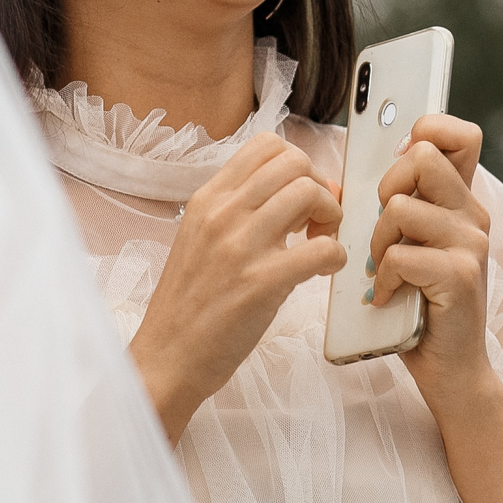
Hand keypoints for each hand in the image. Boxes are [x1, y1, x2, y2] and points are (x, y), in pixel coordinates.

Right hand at [131, 132, 344, 441]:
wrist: (167, 357)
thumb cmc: (189, 304)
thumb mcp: (201, 239)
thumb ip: (240, 212)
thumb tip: (300, 192)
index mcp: (207, 199)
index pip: (266, 145)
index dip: (298, 165)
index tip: (300, 198)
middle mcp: (222, 213)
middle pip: (294, 162)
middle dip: (319, 187)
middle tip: (315, 223)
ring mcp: (241, 247)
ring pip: (309, 194)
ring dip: (331, 217)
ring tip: (320, 244)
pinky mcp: (261, 283)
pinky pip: (322, 249)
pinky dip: (335, 257)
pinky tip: (321, 272)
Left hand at [366, 116, 493, 412]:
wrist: (449, 367)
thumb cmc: (419, 303)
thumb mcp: (409, 244)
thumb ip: (397, 205)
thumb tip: (357, 171)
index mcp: (460, 200)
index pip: (459, 134)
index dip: (426, 131)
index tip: (399, 161)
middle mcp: (473, 214)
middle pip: (420, 157)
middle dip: (385, 189)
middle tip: (383, 229)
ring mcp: (471, 244)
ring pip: (400, 208)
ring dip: (376, 242)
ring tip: (382, 269)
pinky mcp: (460, 275)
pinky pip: (399, 255)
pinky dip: (381, 279)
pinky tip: (385, 296)